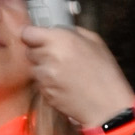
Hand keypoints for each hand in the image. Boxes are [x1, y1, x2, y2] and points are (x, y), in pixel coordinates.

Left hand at [16, 21, 134, 131]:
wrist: (106, 105)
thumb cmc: (104, 73)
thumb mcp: (94, 41)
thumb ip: (71, 32)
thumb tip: (57, 30)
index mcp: (61, 40)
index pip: (28, 33)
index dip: (31, 35)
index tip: (36, 37)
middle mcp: (49, 57)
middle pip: (30, 51)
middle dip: (40, 51)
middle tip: (58, 56)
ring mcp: (45, 77)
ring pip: (34, 68)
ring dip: (44, 68)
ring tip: (64, 72)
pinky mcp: (44, 93)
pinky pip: (40, 83)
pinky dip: (48, 83)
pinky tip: (65, 83)